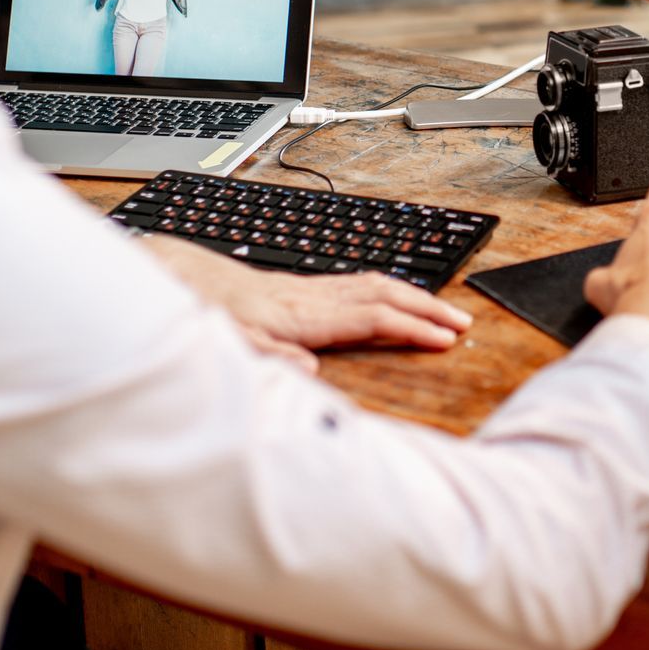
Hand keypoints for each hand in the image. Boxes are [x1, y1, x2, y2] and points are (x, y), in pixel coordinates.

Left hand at [138, 235, 470, 372]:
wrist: (183, 278)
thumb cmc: (208, 313)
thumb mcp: (232, 344)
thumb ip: (270, 356)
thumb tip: (308, 371)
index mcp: (303, 316)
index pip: (372, 318)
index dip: (412, 328)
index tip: (446, 339)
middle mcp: (314, 298)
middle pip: (384, 296)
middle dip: (428, 309)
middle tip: (464, 324)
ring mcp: (312, 291)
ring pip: (375, 286)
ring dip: (414, 297)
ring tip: (444, 312)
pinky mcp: (305, 290)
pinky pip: (359, 286)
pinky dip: (389, 291)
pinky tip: (396, 300)